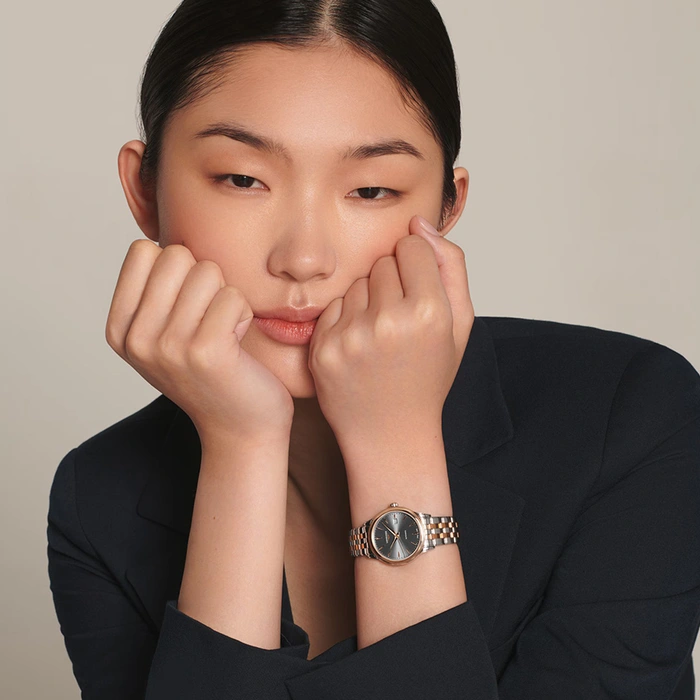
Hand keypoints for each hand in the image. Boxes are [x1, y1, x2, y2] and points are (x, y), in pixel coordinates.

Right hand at [105, 240, 294, 443]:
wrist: (241, 426)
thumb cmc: (214, 372)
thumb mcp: (167, 331)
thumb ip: (156, 289)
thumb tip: (159, 232)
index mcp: (120, 328)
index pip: (142, 250)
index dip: (176, 268)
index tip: (186, 307)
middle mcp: (135, 338)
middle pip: (176, 254)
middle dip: (204, 280)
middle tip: (210, 320)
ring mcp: (167, 346)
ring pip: (208, 271)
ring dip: (226, 297)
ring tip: (224, 332)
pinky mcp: (205, 352)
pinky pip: (233, 295)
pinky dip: (243, 313)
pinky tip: (237, 342)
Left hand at [307, 215, 473, 467]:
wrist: (390, 434)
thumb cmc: (428, 378)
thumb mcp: (460, 325)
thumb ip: (451, 266)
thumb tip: (419, 224)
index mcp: (430, 313)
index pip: (412, 245)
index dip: (417, 266)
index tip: (418, 291)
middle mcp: (388, 321)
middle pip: (382, 262)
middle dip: (392, 282)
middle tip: (400, 321)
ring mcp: (352, 336)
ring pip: (356, 283)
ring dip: (367, 300)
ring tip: (380, 337)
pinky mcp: (323, 348)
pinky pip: (333, 306)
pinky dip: (345, 319)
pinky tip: (359, 347)